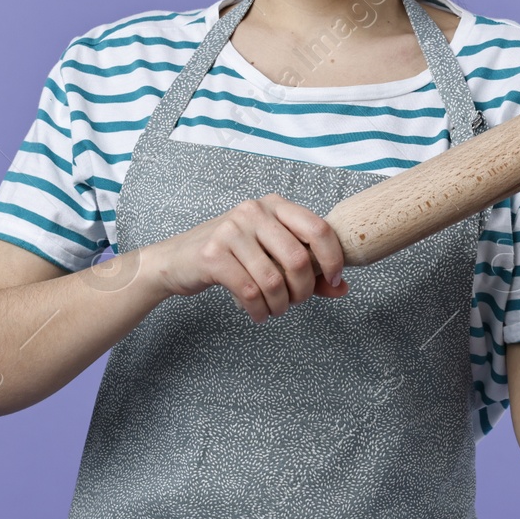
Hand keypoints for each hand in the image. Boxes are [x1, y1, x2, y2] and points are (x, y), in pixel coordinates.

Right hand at [149, 193, 349, 322]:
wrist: (176, 260)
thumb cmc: (231, 256)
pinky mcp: (213, 254)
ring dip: (280, 305)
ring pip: (274, 281)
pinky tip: (257, 313)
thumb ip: (308, 269)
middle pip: (298, 260)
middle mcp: (254, 211)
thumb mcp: (271, 255)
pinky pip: (250, 292)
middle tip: (296, 302)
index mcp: (275, 205)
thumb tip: (343, 288)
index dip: (333, 259)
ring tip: (274, 309)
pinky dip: (259, 311)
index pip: (318, 228)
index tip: (332, 280)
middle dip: (303, 291)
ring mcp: (231, 230)